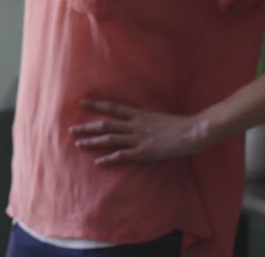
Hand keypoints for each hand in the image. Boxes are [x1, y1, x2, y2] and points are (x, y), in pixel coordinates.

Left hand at [69, 100, 210, 165]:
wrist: (193, 132)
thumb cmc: (179, 124)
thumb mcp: (158, 116)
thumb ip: (144, 117)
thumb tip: (135, 117)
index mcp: (139, 114)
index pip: (112, 107)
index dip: (96, 105)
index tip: (81, 103)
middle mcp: (135, 125)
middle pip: (106, 124)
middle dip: (87, 127)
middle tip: (72, 129)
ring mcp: (139, 139)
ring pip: (110, 140)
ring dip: (93, 142)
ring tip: (78, 144)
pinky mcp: (144, 152)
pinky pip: (122, 155)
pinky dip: (109, 158)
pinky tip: (98, 161)